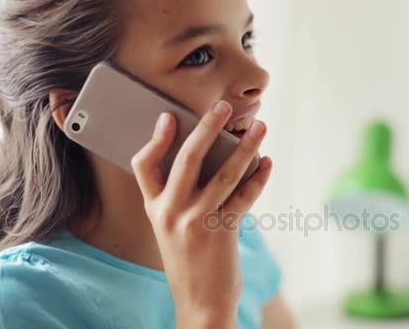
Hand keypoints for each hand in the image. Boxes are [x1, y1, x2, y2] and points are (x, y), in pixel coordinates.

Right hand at [131, 100, 271, 327]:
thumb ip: (179, 197)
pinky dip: (259, 177)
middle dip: (207, 127)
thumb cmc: (188, 260)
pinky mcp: (221, 231)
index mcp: (154, 208)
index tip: (169, 117)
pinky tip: (266, 163)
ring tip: (260, 127)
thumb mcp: (170, 229)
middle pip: (187, 158)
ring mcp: (196, 222)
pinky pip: (245, 196)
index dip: (155, 139)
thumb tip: (211, 157)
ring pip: (224, 173)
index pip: (142, 166)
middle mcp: (170, 212)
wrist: (199, 302)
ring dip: (245, 147)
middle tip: (224, 107)